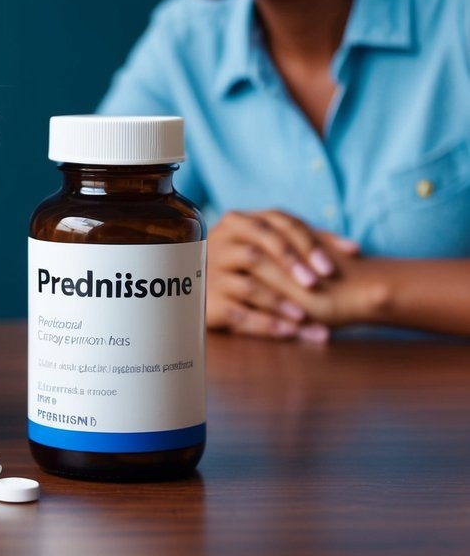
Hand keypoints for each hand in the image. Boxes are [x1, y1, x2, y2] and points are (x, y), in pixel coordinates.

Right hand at [205, 209, 359, 339]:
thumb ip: (307, 242)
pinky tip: (289, 332)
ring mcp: (211, 272)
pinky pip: (238, 313)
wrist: (200, 285)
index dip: (307, 243)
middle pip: (259, 248)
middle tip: (316, 284)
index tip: (331, 268)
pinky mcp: (207, 301)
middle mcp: (221, 242)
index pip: (276, 223)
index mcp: (240, 223)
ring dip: (280, 301)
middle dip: (291, 266)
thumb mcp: (267, 246)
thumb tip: (354, 249)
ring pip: (249, 284)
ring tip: (304, 316)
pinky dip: (266, 323)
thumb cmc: (247, 264)